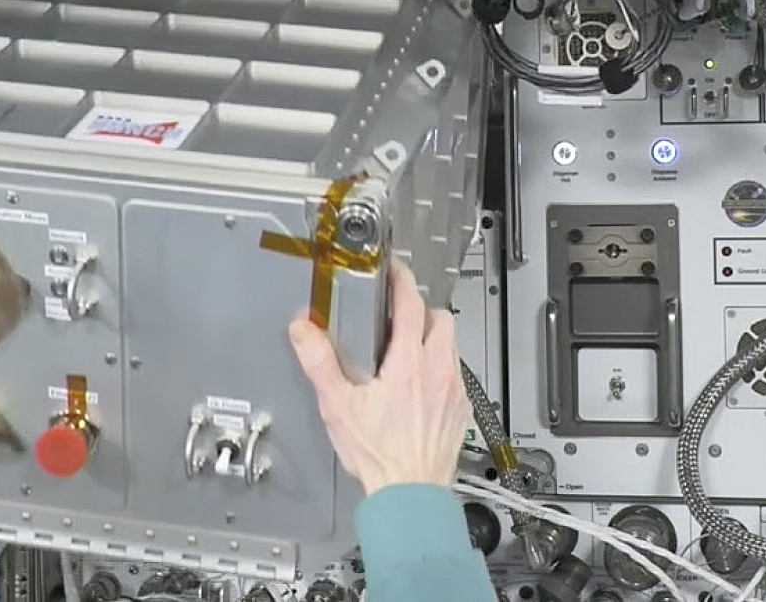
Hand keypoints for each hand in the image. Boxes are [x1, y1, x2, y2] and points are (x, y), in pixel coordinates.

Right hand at [288, 261, 470, 495]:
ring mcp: (454, 390)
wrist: (410, 494)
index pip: (412, 305)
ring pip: (451, 346)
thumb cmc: (379, 454)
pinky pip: (456, 375)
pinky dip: (441, 369)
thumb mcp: (338, 405)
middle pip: (440, 320)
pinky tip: (421, 385)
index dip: (403, 282)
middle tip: (400, 316)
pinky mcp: (461, 410)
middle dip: (422, 311)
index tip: (396, 272)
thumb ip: (319, 362)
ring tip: (408, 351)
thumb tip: (303, 330)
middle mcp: (439, 370)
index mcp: (410, 362)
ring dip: (432, 339)